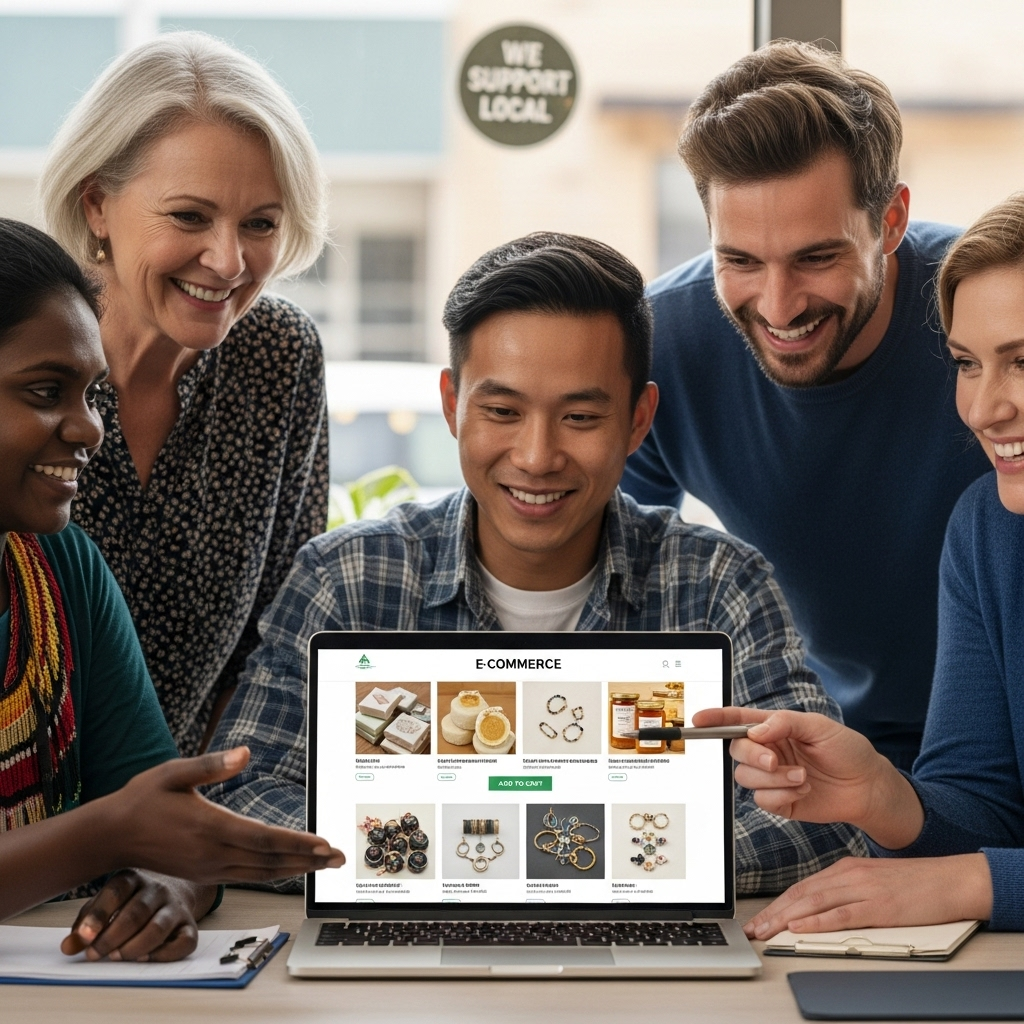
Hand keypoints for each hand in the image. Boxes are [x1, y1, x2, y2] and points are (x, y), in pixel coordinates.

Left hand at [60, 870, 201, 961]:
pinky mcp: (190, 926)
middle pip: (137, 912)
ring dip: (134, 947)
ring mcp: (175, 907)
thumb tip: (68, 947)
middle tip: (95, 954)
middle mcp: (157, 889)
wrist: (172, 892)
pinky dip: (163, 954)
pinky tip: (144, 958)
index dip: (99, 915)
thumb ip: (85, 925)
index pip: (117, 891)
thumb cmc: (130, 902)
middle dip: (112, 937)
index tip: (85, 937)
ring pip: (158, 927)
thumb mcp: (104, 907)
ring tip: (117, 957)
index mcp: (133, 878)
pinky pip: (183, 941)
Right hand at [100, 747, 344, 883]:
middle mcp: (212, 853)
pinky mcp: (205, 873)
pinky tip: (291, 869)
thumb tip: (245, 753)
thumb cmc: (144, 798)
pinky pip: (248, 877)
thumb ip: (210, 765)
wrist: (111, 835)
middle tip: (341, 857)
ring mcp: (209, 867)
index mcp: (209, 826)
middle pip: (270, 861)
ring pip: (262, 874)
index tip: (324, 843)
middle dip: (309, 860)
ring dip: (297, 869)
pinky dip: (275, 874)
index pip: (264, 839)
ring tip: (326, 865)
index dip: (297, 843)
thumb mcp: (174, 772)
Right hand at [691, 707, 921, 846]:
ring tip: (802, 776)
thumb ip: (785, 723)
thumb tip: (755, 732)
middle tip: (775, 760)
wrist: (868, 787)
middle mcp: (768, 752)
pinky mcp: (779, 801)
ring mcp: (771, 777)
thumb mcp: (819, 727)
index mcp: (773, 729)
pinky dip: (780, 795)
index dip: (715, 719)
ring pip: (746, 777)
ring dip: (773, 778)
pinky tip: (803, 789)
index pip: (737, 721)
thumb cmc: (847, 750)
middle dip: (753, 755)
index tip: (698, 720)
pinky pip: (761, 799)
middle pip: (736, 751)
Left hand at [743, 854, 993, 938]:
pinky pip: (843, 914)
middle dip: (773, 913)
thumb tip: (822, 912)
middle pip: (802, 895)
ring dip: (786, 919)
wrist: (951, 879)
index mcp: (845, 869)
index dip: (777, 904)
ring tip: (766, 931)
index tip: (759, 919)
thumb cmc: (916, 884)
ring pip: (815, 903)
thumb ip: (848, 893)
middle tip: (752, 929)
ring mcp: (864, 889)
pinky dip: (818, 921)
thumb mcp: (873, 882)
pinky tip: (801, 928)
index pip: (802, 887)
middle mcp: (849, 876)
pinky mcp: (880, 906)